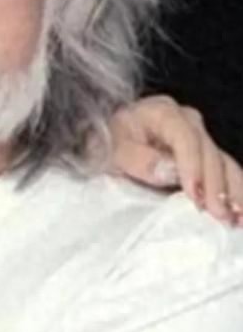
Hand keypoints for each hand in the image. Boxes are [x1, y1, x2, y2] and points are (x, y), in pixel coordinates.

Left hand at [108, 96, 242, 225]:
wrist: (102, 138)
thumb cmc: (104, 142)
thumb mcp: (111, 149)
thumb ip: (138, 159)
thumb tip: (172, 171)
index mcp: (161, 112)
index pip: (186, 139)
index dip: (193, 168)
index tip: (196, 196)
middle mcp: (186, 120)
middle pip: (208, 152)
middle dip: (216, 186)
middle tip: (220, 215)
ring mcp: (197, 137)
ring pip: (223, 163)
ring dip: (234, 192)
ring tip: (239, 219)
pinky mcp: (202, 155)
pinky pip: (224, 171)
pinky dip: (234, 192)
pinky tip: (240, 214)